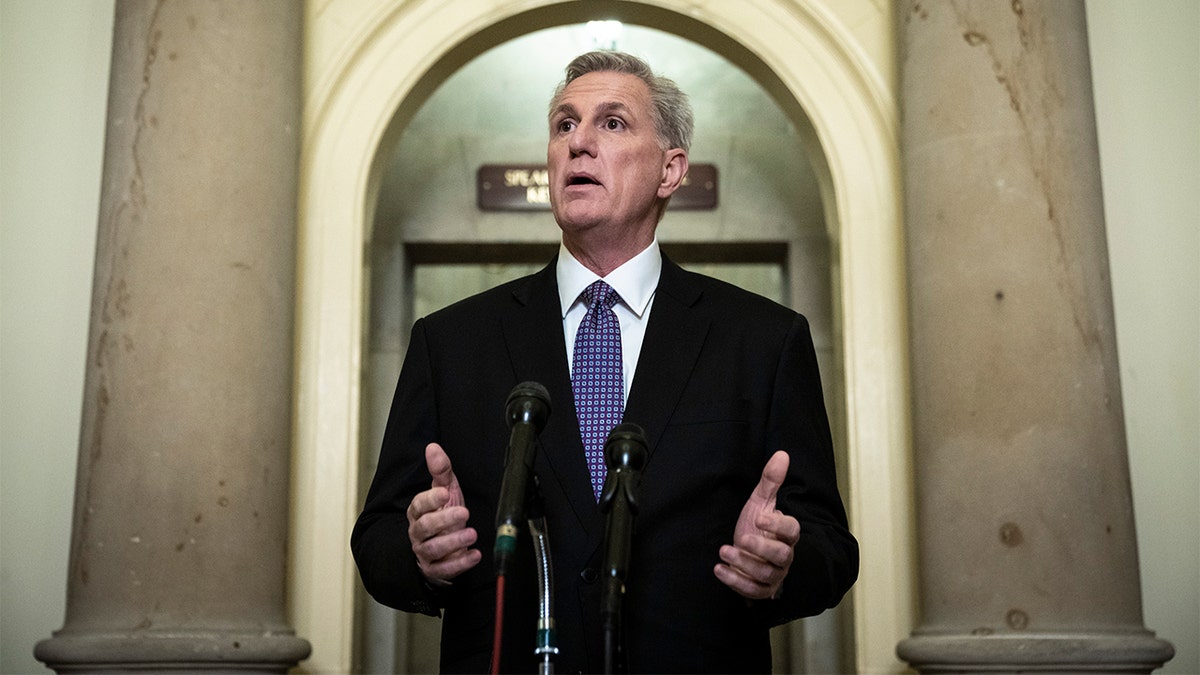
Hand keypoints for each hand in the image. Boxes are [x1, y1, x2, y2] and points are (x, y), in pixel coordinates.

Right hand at [406, 443, 481, 583]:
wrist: (443, 549)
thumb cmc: (442, 516)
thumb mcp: (445, 491)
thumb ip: (440, 471)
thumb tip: (433, 447)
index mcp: (418, 512)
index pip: (418, 505)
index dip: (430, 499)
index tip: (444, 493)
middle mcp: (418, 532)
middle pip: (424, 527)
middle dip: (443, 520)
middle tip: (464, 513)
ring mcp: (425, 552)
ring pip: (433, 549)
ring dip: (453, 542)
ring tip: (471, 533)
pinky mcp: (435, 569)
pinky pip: (444, 569)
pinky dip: (460, 563)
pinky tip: (475, 555)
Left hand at [714, 450, 800, 599]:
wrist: (749, 552)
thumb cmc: (757, 526)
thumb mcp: (760, 502)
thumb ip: (771, 481)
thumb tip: (782, 454)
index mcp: (787, 534)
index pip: (792, 531)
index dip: (778, 526)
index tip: (760, 517)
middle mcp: (784, 556)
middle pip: (782, 556)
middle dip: (762, 548)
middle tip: (742, 538)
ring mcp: (773, 574)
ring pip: (766, 574)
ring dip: (744, 564)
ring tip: (725, 550)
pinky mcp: (760, 589)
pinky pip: (752, 591)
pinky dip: (735, 581)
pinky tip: (719, 569)